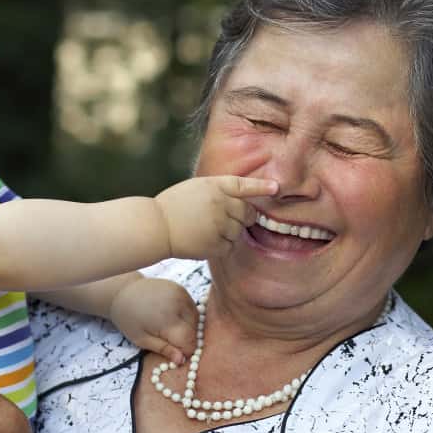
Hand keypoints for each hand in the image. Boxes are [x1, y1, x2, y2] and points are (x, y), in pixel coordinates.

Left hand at [110, 278, 197, 364]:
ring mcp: (181, 294)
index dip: (184, 351)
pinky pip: (192, 308)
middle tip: (168, 339)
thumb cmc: (129, 319)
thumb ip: (163, 349)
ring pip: (196, 319)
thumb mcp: (142, 340)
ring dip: (188, 328)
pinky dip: (187, 316)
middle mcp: (177, 305)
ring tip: (170, 328)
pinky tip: (173, 317)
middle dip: (185, 339)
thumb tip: (182, 360)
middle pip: (194, 331)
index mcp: (166, 320)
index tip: (175, 354)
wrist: (122, 292)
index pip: (189, 342)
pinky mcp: (181, 289)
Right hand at [154, 175, 277, 258]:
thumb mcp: (196, 188)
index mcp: (215, 186)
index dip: (261, 187)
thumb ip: (218, 191)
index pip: (244, 185)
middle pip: (248, 213)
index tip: (277, 188)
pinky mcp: (217, 244)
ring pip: (239, 231)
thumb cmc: (173, 207)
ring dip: (228, 232)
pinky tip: (203, 240)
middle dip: (243, 217)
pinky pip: (230, 246)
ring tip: (204, 229)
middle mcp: (221, 204)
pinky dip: (221, 246)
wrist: (156, 227)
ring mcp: (220, 224)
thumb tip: (240, 202)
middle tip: (223, 219)